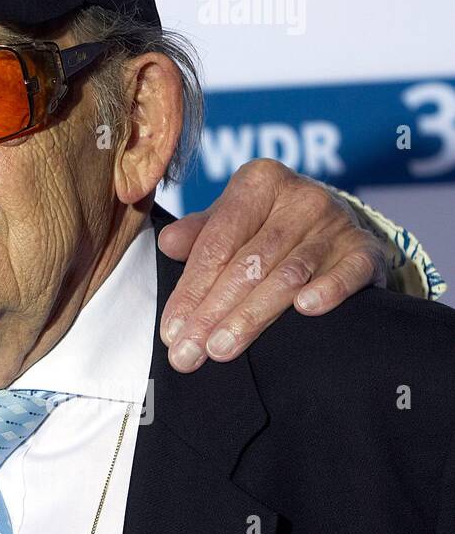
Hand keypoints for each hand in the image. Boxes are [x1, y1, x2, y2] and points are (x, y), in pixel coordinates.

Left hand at [158, 158, 387, 372]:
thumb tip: (167, 243)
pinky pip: (348, 271)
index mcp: (259, 181)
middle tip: (189, 352)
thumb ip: (199, 234)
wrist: (337, 225)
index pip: (217, 242)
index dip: (190, 289)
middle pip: (248, 263)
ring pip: (287, 275)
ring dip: (252, 316)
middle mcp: (300, 197)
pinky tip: (306, 310)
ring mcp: (336, 222)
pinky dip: (328, 290)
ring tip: (222, 349)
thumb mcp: (231, 221)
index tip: (170, 331)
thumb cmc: (269, 225)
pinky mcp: (366, 248)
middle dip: (213, 313)